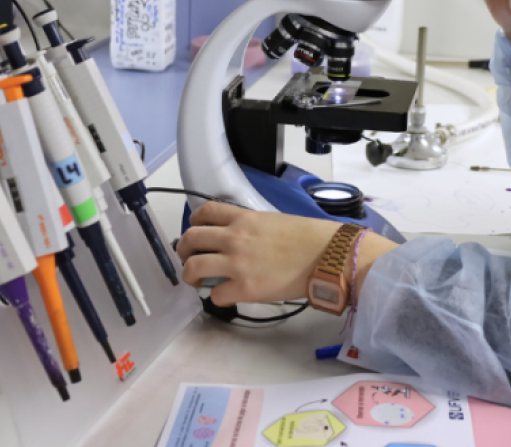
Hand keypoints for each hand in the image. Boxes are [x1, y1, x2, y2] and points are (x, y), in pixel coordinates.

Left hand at [176, 201, 397, 307]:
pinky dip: (216, 297)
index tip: (196, 231)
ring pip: (193, 266)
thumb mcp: (274, 220)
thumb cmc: (310, 237)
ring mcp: (237, 263)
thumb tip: (241, 239)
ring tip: (196, 280)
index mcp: (243, 218)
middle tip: (188, 258)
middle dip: (183, 250)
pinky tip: (225, 295)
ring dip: (189, 275)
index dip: (194, 222)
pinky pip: (215, 294)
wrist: (327, 256)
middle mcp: (234, 237)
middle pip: (191, 238)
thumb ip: (252, 227)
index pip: (204, 212)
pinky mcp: (245, 288)